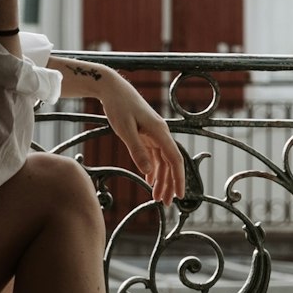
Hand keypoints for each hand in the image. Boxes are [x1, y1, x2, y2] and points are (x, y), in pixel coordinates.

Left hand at [98, 70, 184, 206]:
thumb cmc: (119, 106)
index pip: (175, 159)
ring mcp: (153, 134)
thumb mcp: (125, 130)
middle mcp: (160, 133)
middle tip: (165, 203)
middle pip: (169, 163)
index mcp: (159, 132)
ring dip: (160, 179)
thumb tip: (148, 171)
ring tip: (156, 197)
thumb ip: (137, 150)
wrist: (112, 89)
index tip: (180, 195)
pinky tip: (150, 179)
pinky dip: (153, 168)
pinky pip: (153, 155)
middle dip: (169, 184)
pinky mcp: (145, 134)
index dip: (179, 178)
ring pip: (161, 161)